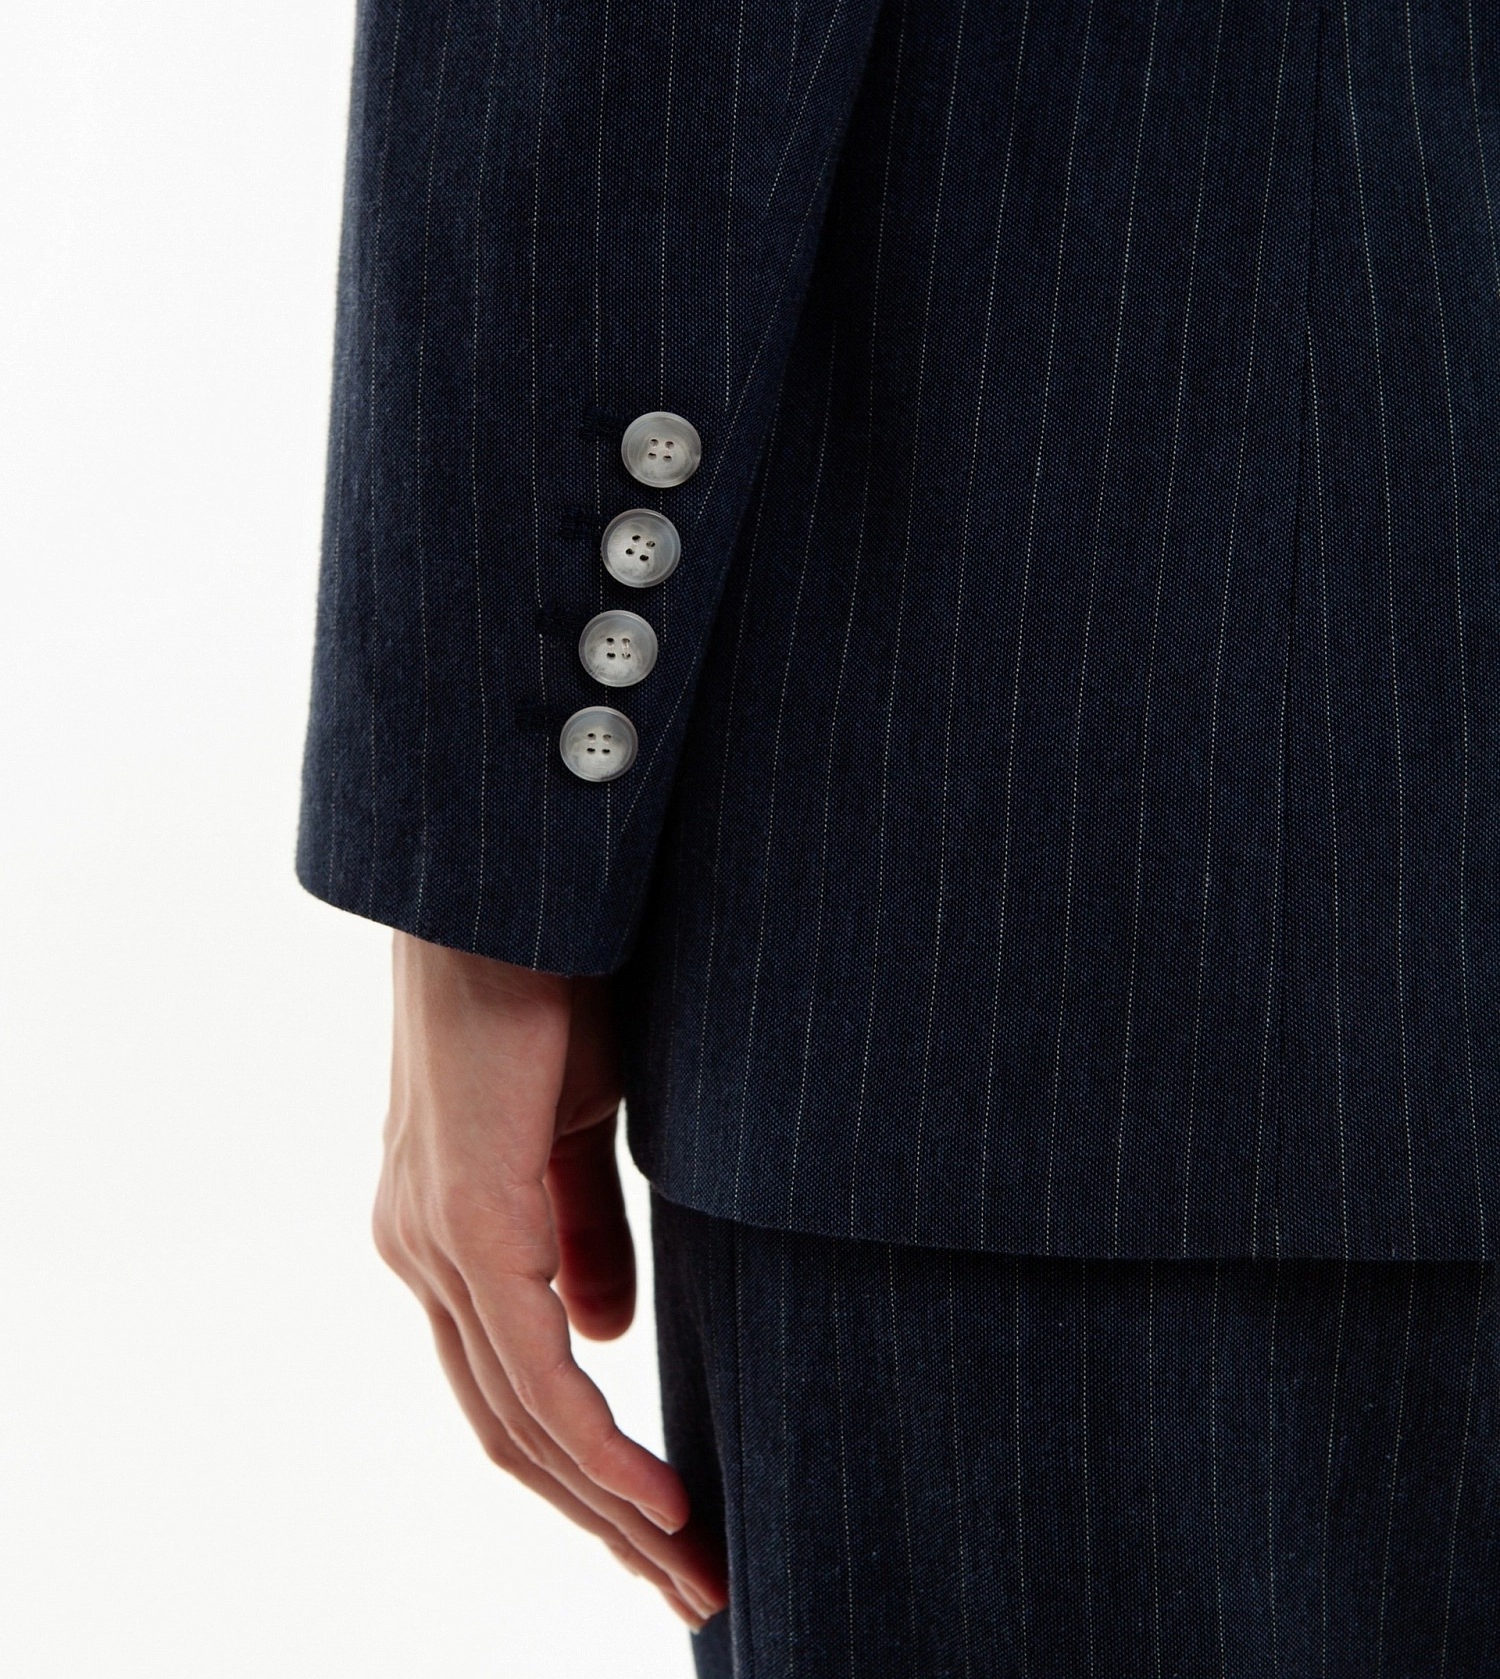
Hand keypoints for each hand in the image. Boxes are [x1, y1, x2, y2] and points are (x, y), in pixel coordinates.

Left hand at [371, 930, 727, 1629]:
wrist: (514, 889)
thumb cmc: (553, 986)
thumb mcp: (585, 1127)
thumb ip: (584, 1231)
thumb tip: (606, 1340)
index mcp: (449, 1232)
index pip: (515, 1388)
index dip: (590, 1471)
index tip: (673, 1526)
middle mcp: (424, 1252)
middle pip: (512, 1428)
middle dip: (605, 1520)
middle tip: (694, 1588)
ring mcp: (434, 1239)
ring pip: (520, 1418)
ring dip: (611, 1506)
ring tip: (694, 1567)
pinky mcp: (464, 1214)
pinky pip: (530, 1366)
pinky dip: (595, 1445)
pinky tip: (655, 1497)